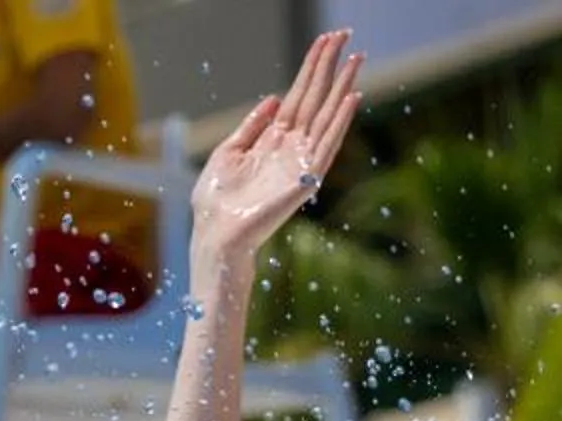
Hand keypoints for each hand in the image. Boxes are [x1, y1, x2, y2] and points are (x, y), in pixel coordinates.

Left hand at [191, 30, 360, 266]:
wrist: (215, 234)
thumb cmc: (216, 201)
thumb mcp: (227, 153)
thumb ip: (251, 126)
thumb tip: (274, 99)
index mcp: (272, 139)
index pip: (297, 95)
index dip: (310, 68)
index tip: (325, 40)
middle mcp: (291, 146)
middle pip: (315, 98)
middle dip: (329, 66)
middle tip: (345, 34)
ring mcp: (300, 160)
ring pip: (326, 115)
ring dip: (342, 86)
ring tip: (356, 58)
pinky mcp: (306, 177)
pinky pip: (327, 143)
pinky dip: (340, 120)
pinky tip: (352, 95)